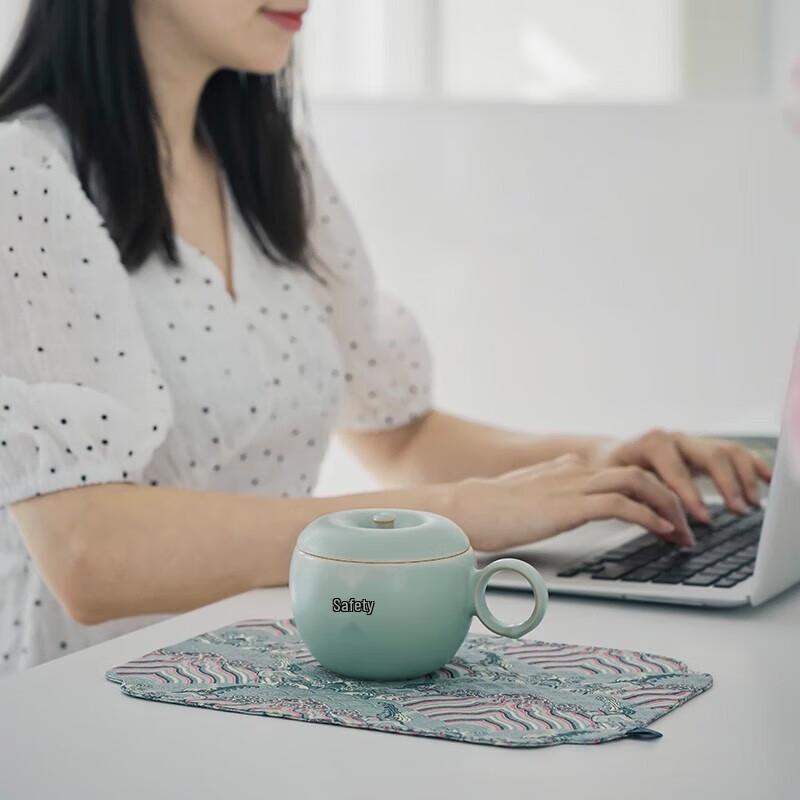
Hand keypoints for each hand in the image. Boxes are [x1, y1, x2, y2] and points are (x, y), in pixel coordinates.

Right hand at [448, 453, 693, 551]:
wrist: (465, 508)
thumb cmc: (488, 511)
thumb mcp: (527, 499)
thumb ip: (549, 498)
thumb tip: (560, 510)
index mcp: (565, 470)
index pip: (619, 473)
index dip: (650, 493)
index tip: (667, 516)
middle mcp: (574, 471)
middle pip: (638, 474)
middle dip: (670, 498)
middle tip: (687, 527)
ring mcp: (572, 486)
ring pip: (637, 482)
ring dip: (667, 506)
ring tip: (683, 533)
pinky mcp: (568, 505)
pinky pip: (620, 505)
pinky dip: (647, 516)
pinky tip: (661, 531)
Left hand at [588, 429, 772, 522]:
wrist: (605, 456)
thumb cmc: (607, 473)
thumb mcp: (615, 487)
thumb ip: (641, 505)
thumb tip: (671, 532)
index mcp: (650, 444)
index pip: (676, 469)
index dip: (691, 494)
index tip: (704, 518)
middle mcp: (674, 438)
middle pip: (710, 455)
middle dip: (725, 484)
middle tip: (737, 510)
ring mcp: (690, 442)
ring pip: (726, 452)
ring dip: (743, 477)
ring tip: (752, 504)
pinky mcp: (701, 450)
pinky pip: (733, 452)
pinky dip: (752, 464)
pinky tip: (766, 480)